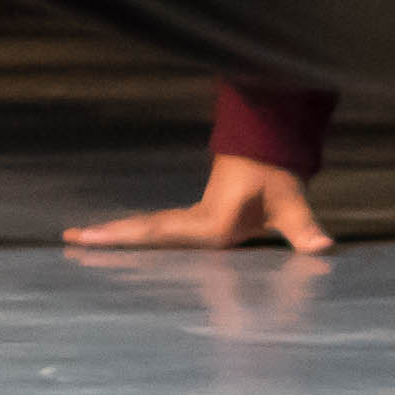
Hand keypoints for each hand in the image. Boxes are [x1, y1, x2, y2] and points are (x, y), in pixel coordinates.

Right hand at [63, 154, 334, 253]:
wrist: (269, 147)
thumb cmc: (276, 175)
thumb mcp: (290, 201)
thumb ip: (304, 228)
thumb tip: (323, 247)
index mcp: (211, 222)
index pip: (162, 233)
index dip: (129, 237)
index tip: (97, 237)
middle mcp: (196, 221)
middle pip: (144, 230)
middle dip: (109, 236)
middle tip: (70, 237)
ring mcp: (194, 219)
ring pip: (148, 228)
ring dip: (116, 233)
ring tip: (78, 237)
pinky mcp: (198, 219)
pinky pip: (159, 230)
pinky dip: (135, 235)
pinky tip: (118, 240)